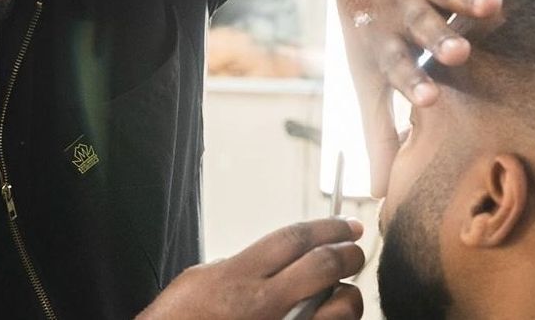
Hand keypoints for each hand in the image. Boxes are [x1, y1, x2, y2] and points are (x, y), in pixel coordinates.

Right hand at [137, 218, 364, 319]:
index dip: (327, 227)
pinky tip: (330, 317)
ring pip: (339, 308)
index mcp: (238, 276)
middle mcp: (263, 304)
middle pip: (322, 266)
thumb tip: (271, 261)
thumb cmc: (178, 319)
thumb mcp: (201, 279)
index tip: (347, 224)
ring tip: (345, 293)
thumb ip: (239, 266)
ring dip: (348, 296)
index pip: (294, 239)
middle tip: (355, 250)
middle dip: (348, 254)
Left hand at [332, 0, 534, 195]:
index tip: (427, 100)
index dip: (410, 80)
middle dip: (440, 39)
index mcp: (385, 40)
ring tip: (494, 5)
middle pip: (424, 26)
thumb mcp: (369, 74)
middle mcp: (407, 10)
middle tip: (459, 53)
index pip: (397, 64)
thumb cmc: (371, 28)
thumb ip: (378, 129)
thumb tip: (377, 191)